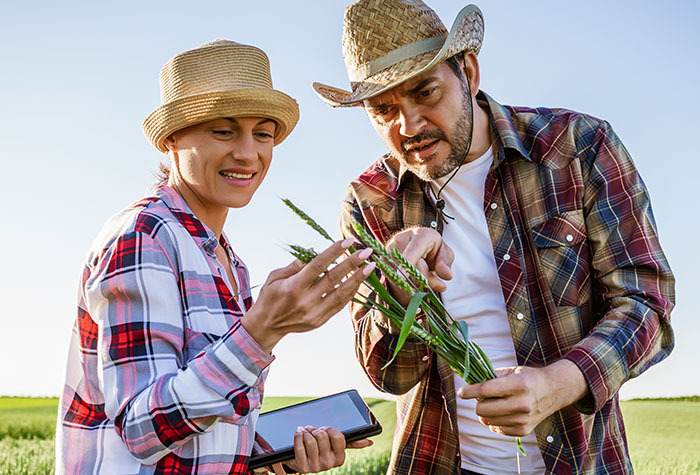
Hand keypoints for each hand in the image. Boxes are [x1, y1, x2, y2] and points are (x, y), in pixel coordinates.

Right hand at [242, 238, 374, 351]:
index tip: (349, 241)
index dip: (334, 252)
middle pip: (334, 279)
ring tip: (370, 267)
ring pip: (342, 294)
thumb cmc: (269, 297)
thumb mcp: (275, 277)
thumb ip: (296, 265)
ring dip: (358, 279)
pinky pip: (340, 305)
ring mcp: (314, 313)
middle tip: (367, 252)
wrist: (265, 326)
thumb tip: (316, 251)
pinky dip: (350, 293)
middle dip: (352, 264)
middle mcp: (305, 301)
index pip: (318, 265)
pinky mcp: (320, 321)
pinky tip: (359, 282)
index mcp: (293, 287)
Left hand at [284, 426, 372, 473]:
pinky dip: (298, 436)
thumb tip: (370, 442)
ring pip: (311, 440)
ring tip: (305, 432)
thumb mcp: (334, 446)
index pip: (338, 437)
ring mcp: (315, 467)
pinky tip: (299, 434)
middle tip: (312, 429)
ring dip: (306, 431)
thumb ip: (351, 442)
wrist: (299, 460)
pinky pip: (300, 446)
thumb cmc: (319, 449)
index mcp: (339, 459)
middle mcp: (328, 465)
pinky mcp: (302, 467)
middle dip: (316, 429)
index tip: (325, 429)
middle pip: (323, 436)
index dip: (329, 429)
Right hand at [386, 227, 453, 304]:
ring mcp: (389, 249)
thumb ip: (446, 264)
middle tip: (440, 286)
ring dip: (414, 283)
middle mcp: (401, 239)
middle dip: (425, 280)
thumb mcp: (445, 255)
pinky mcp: (383, 260)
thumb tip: (446, 275)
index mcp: (420, 235)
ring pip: (400, 275)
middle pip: (409, 267)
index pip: (413, 250)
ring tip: (425, 278)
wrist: (418, 246)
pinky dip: (404, 283)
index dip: (407, 263)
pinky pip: (392, 277)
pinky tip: (413, 279)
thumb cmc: (433, 250)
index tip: (400, 277)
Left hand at [456, 360, 587, 435]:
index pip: (485, 390)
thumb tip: (468, 385)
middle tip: (482, 397)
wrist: (554, 390)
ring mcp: (523, 419)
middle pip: (482, 409)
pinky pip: (497, 429)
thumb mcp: (512, 371)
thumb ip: (490, 378)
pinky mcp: (523, 430)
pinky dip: (495, 421)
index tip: (461, 392)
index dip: (469, 391)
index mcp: (518, 384)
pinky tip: (503, 412)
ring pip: (487, 421)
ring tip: (495, 403)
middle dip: (477, 403)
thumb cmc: (529, 378)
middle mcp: (522, 403)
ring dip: (486, 412)